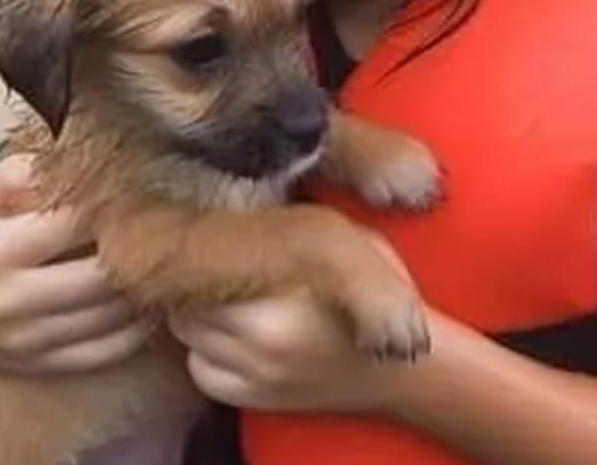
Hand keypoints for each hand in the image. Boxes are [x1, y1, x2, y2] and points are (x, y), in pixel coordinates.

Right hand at [0, 155, 155, 374]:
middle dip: (135, 249)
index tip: (132, 192)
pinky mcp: (47, 366)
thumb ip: (18, 173)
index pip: (74, 223)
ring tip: (156, 260)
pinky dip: (138, 325)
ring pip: (112, 314)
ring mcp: (30, 340)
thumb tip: (62, 158)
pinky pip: (110, 349)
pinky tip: (145, 300)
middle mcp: (12, 300)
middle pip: (102, 274)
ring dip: (142, 286)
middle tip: (155, 229)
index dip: (111, 205)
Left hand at [168, 236, 423, 415]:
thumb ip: (298, 227)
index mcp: (278, 306)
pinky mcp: (253, 400)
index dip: (209, 248)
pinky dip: (207, 352)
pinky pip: (201, 370)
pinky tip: (234, 335)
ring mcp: (254, 376)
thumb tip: (248, 195)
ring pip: (188, 335)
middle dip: (202, 280)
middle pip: (190, 304)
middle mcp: (259, 347)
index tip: (221, 236)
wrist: (408, 372)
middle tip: (225, 262)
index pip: (206, 271)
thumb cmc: (384, 299)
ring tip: (231, 295)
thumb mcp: (351, 243)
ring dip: (201, 313)